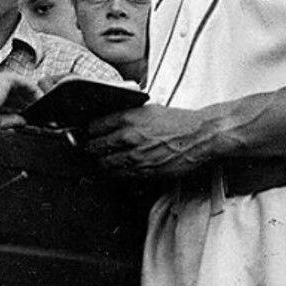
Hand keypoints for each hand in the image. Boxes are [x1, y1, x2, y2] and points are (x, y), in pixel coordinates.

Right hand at [0, 72, 42, 120]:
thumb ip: (12, 120)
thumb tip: (23, 121)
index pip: (15, 105)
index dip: (26, 111)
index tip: (35, 119)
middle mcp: (0, 89)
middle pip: (22, 97)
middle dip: (33, 106)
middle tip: (44, 115)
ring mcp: (4, 83)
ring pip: (26, 90)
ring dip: (37, 99)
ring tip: (46, 109)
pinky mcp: (9, 79)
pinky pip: (28, 84)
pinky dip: (36, 92)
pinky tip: (42, 101)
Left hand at [84, 105, 227, 177]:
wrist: (199, 136)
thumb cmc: (178, 121)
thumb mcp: (148, 110)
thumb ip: (127, 116)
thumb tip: (109, 121)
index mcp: (128, 118)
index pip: (95, 127)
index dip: (88, 132)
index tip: (86, 134)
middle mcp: (129, 137)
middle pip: (95, 147)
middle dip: (90, 149)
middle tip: (88, 150)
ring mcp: (136, 156)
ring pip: (105, 165)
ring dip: (101, 164)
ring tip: (100, 161)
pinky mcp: (144, 171)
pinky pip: (121, 175)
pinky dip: (115, 173)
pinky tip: (116, 170)